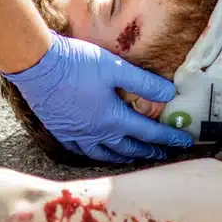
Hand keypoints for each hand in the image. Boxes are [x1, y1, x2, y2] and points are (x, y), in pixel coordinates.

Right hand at [2, 33, 191, 162]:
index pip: (148, 132)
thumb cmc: (77, 63)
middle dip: (148, 152)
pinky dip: (93, 153)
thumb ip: (144, 82)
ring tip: (132, 158)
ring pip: (103, 153)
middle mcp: (96, 132)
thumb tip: (170, 93)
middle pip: (127, 148)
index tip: (184, 143)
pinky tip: (94, 150)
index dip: (168, 138)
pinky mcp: (60, 130)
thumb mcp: (115, 68)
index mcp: (112, 118)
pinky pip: (80, 150)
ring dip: (122, 157)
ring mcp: (76, 134)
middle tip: (162, 155)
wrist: (37, 65)